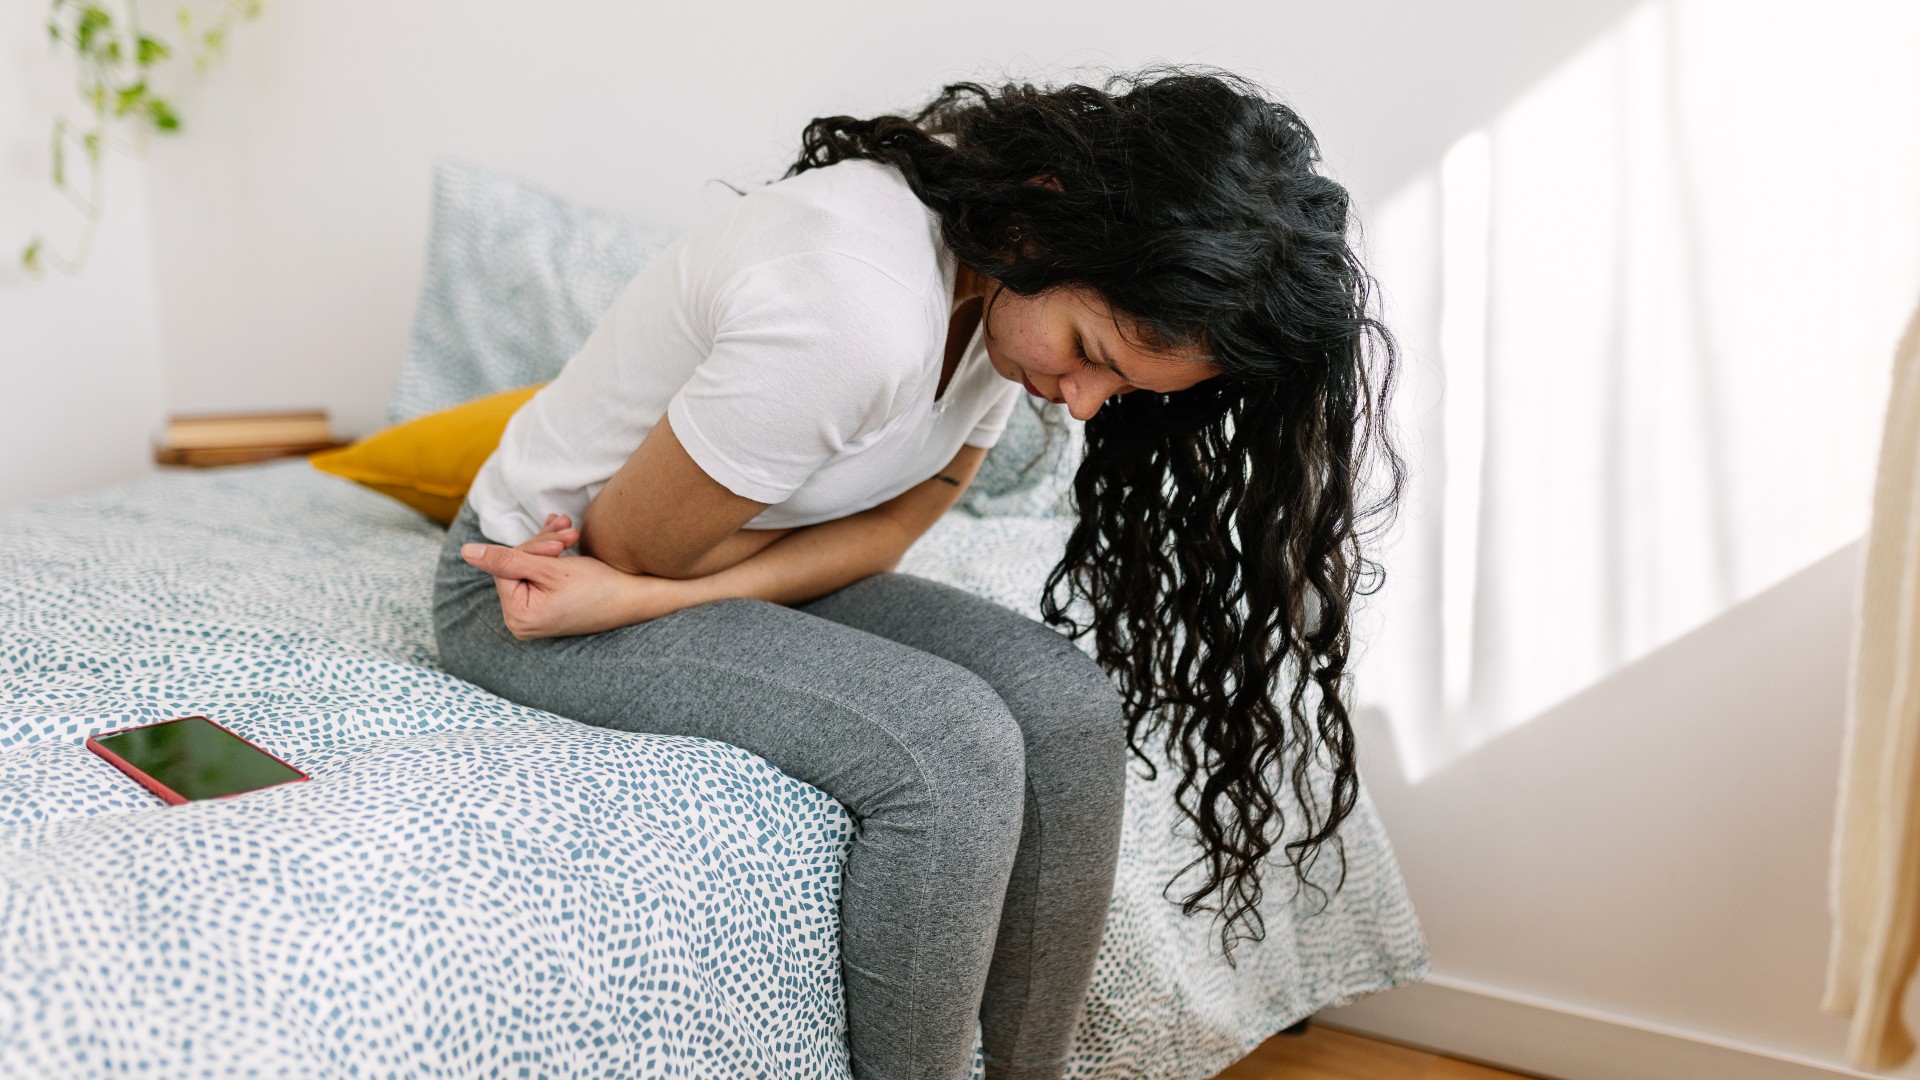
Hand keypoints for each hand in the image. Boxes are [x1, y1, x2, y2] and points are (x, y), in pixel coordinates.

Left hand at [462, 514, 695, 638]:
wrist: (634, 599)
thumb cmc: (598, 586)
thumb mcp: (550, 568)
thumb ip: (505, 559)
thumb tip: (465, 552)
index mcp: (518, 616)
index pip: (505, 565)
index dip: (532, 547)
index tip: (562, 541)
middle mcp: (521, 622)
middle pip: (514, 565)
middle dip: (541, 545)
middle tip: (570, 531)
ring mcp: (532, 617)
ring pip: (527, 566)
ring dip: (548, 545)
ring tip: (572, 533)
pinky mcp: (544, 609)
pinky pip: (538, 575)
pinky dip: (551, 558)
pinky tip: (567, 542)